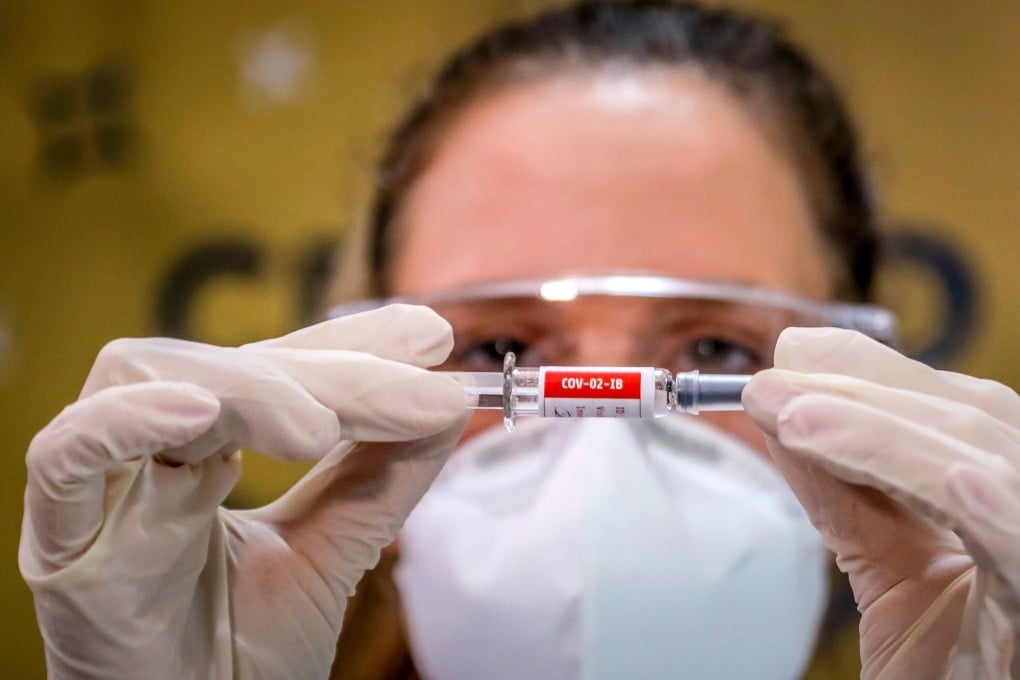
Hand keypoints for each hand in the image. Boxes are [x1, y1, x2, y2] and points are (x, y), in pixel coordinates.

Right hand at [19, 304, 471, 679]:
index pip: (270, 366)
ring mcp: (101, 495)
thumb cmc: (244, 657)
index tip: (429, 337)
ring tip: (319, 426)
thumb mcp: (332, 551)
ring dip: (246, 387)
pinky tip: (200, 413)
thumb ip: (382, 478)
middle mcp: (149, 458)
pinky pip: (65, 454)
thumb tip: (448, 402)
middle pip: (222, 368)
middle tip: (414, 386)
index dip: (343, 343)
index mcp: (204, 453)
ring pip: (145, 379)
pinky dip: (126, 421)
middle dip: (325, 370)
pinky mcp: (62, 545)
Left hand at [743, 327, 1019, 678]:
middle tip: (770, 383)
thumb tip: (782, 413)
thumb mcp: (889, 571)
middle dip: (865, 390)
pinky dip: (954, 489)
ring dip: (873, 430)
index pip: (962, 414)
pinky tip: (894, 465)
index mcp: (1014, 500)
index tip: (793, 356)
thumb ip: (846, 493)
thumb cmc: (948, 671)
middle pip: (977, 420)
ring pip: (982, 458)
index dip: (879, 375)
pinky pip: (1010, 532)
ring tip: (787, 417)